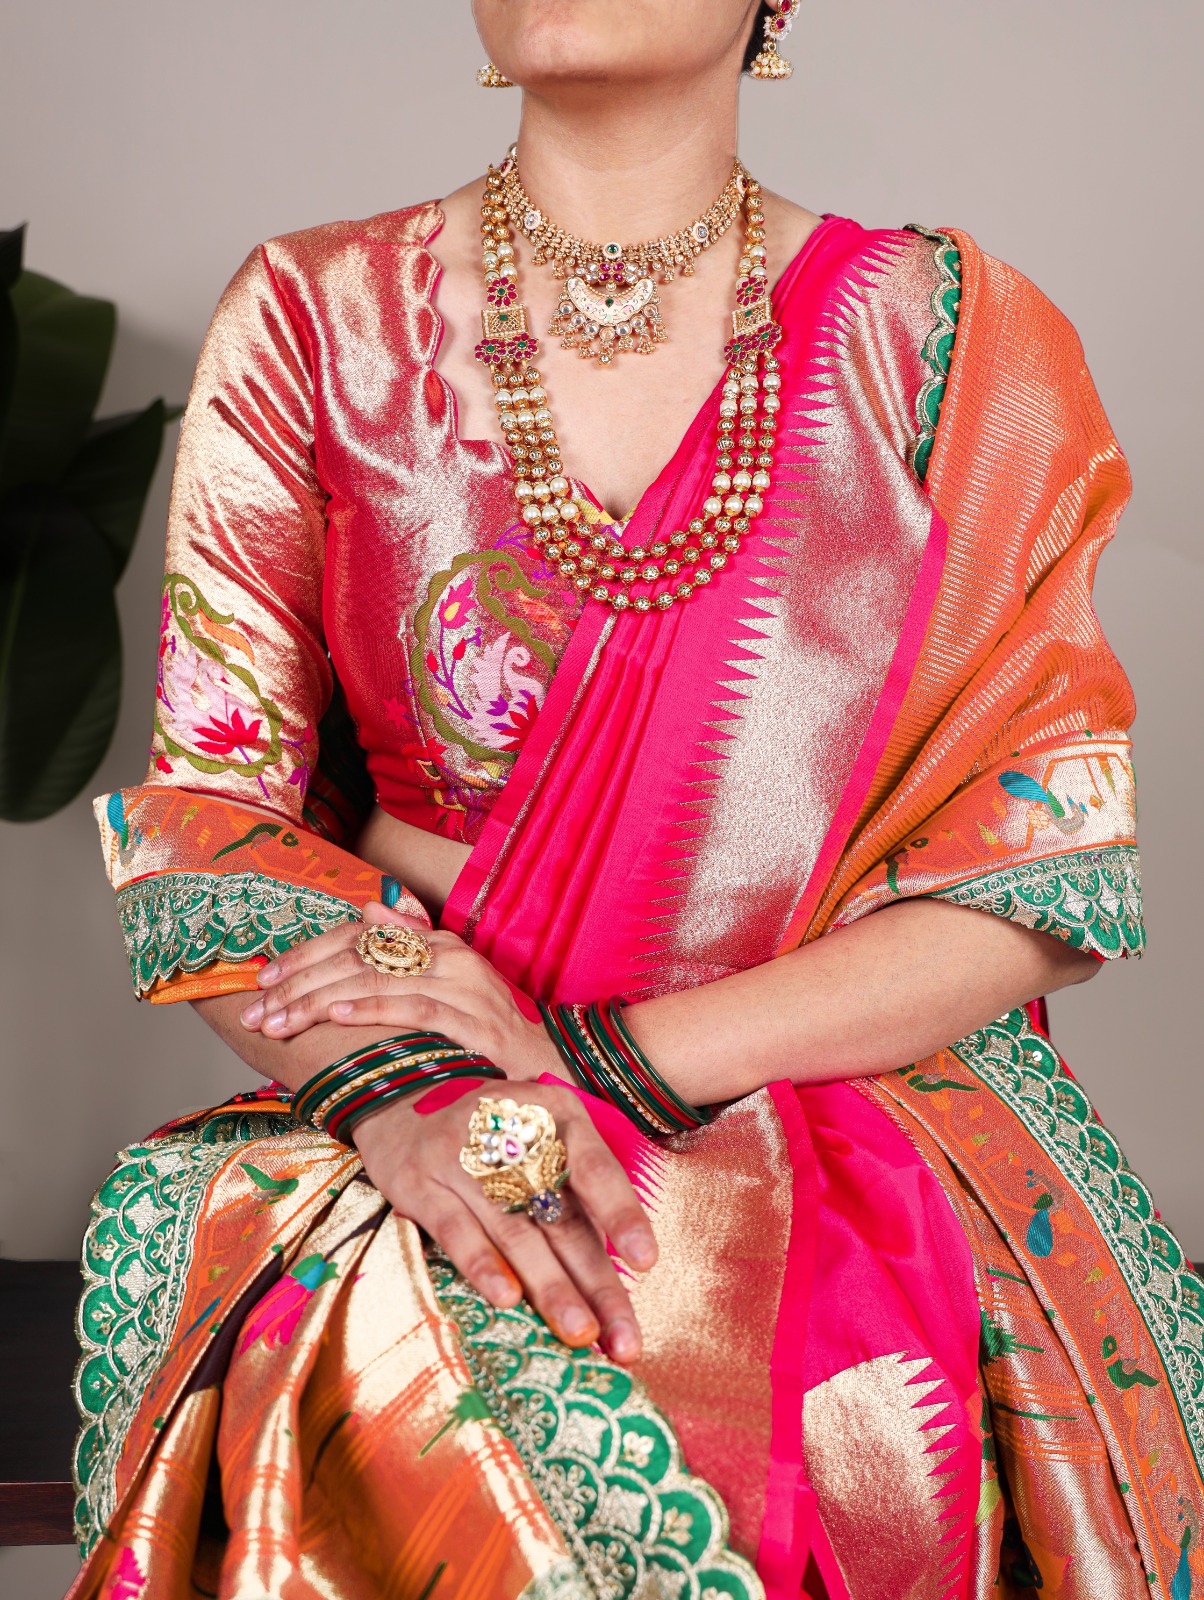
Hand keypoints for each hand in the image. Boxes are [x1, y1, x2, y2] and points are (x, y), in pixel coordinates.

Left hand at [239, 902, 560, 1079]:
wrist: (551, 1076)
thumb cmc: (491, 1041)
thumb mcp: (449, 991)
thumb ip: (408, 952)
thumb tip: (365, 910)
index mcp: (440, 945)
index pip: (358, 937)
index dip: (306, 955)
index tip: (265, 978)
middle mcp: (451, 956)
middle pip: (358, 957)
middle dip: (299, 984)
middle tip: (257, 1010)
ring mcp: (466, 987)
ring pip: (375, 980)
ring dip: (317, 1002)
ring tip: (278, 1020)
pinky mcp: (476, 1021)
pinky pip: (413, 1007)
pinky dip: (370, 1009)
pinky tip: (334, 1017)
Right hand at [353, 1080, 656, 1362]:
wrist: (400, 1100)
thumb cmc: (494, 1132)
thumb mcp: (541, 1133)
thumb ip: (577, 1186)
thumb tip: (621, 1262)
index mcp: (555, 1114)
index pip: (596, 1169)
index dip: (622, 1214)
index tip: (646, 1262)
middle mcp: (512, 1133)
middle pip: (561, 1216)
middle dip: (596, 1280)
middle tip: (624, 1339)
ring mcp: (463, 1159)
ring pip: (515, 1231)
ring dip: (550, 1287)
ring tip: (579, 1333)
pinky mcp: (421, 1184)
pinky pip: (457, 1231)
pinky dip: (482, 1265)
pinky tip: (507, 1299)